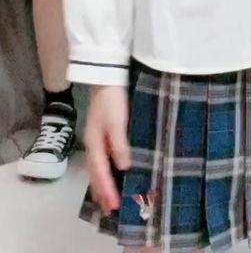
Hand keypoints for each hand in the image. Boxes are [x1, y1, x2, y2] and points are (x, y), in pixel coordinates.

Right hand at [85, 85, 130, 214]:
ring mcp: (95, 138)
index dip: (107, 189)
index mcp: (95, 143)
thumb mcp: (117, 121)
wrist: (105, 76)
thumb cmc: (112, 99)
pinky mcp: (100, 132)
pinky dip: (102, 171)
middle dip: (101, 191)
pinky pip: (100, 159)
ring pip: (96, 167)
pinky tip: (110, 172)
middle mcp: (92, 143)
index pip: (100, 172)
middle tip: (109, 209)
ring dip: (100, 183)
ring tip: (106, 198)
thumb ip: (119, 144)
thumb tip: (123, 167)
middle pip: (95, 173)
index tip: (114, 206)